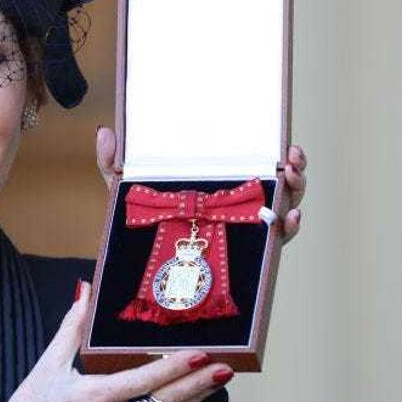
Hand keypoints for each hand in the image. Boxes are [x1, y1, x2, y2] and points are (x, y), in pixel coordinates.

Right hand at [0, 282, 233, 401]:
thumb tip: (84, 293)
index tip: (199, 355)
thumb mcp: (46, 367)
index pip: (144, 381)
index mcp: (92, 398)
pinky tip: (188, 398)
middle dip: (199, 386)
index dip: (175, 368)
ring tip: (217, 379)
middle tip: (225, 367)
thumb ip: (71, 329)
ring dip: (193, 398)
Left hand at [94, 127, 307, 246]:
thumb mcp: (126, 191)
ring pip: (283, 209)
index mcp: (218, 183)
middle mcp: (237, 205)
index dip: (278, 153)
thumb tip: (105, 132)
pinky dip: (289, 229)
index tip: (287, 144)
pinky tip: (289, 219)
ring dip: (296, 194)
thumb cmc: (141, 223)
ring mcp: (244, 230)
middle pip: (278, 184)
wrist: (140, 268)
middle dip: (295, 170)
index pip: (254, 162)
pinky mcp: (245, 256)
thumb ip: (113, 163)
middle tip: (293, 161)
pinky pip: (274, 243)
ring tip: (293, 182)